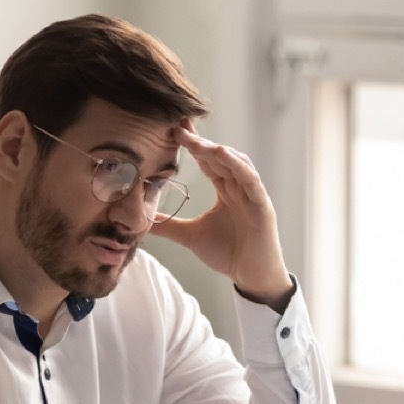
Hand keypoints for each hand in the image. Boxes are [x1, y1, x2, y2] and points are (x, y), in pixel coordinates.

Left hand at [147, 121, 294, 312]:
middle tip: (178, 127)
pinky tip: (221, 153)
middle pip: (220, 157)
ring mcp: (252, 194)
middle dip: (200, 142)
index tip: (173, 130)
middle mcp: (240, 187)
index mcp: (226, 190)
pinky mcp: (262, 205)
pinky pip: (250, 179)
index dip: (193, 145)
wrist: (251, 277)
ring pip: (235, 163)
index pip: (208, 161)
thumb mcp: (190, 236)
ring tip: (195, 140)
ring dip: (216, 150)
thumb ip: (168, 226)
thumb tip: (142, 221)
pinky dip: (237, 165)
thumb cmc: (229, 254)